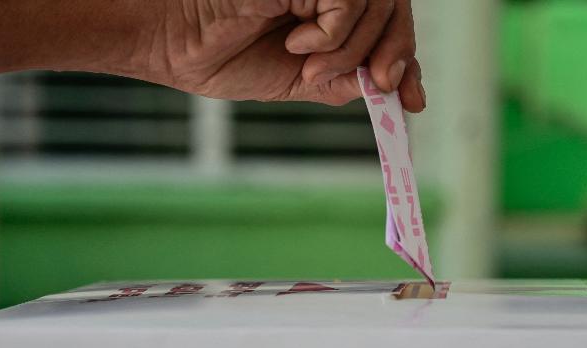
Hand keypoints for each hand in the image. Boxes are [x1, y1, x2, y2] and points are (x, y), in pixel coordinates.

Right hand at [155, 0, 425, 110]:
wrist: (174, 44)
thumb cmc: (224, 54)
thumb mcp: (300, 81)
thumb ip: (344, 79)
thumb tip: (392, 85)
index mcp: (327, 8)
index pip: (390, 23)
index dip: (408, 58)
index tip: (413, 100)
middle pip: (395, 7)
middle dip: (396, 53)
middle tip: (378, 85)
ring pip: (376, 5)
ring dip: (349, 51)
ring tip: (307, 66)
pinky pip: (347, 2)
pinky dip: (330, 34)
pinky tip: (295, 40)